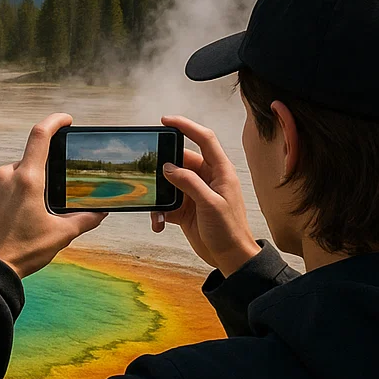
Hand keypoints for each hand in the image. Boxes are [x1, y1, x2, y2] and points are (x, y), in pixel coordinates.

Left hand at [0, 114, 106, 277]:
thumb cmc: (24, 251)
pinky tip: (17, 219)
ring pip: (15, 175)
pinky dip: (12, 196)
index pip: (40, 135)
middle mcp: (6, 176)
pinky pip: (1, 188)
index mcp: (28, 179)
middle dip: (44, 172)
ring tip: (34, 214)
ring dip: (28, 186)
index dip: (54, 122)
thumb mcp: (61, 235)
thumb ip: (85, 219)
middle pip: (30, 161)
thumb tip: (102, 212)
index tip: (66, 121)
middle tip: (54, 193)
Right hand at [150, 115, 259, 277]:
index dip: (186, 126)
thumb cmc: (229, 230)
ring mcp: (195, 194)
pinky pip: (166, 204)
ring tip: (156, 207)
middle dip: (163, 168)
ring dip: (160, 195)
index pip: (204, 139)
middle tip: (148, 171)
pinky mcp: (185, 209)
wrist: (230, 257)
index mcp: (220, 171)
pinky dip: (159, 212)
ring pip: (169, 184)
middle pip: (180, 162)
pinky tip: (159, 222)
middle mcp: (207, 179)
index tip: (166, 121)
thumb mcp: (210, 203)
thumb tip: (168, 167)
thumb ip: (189, 183)